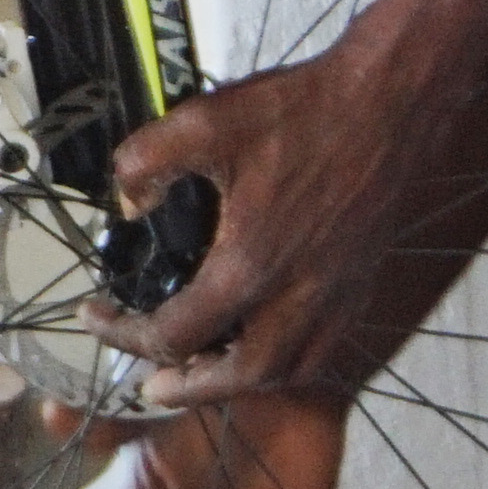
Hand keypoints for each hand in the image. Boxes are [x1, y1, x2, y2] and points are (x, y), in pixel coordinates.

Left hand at [84, 28, 487, 405]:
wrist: (391, 100)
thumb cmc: (303, 110)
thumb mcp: (202, 122)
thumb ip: (145, 163)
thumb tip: (127, 206)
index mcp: (250, 265)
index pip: (175, 334)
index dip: (122, 334)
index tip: (96, 316)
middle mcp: (298, 295)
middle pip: (239, 377)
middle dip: (187, 388)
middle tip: (151, 384)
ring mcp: (337, 295)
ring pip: (288, 371)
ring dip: (239, 382)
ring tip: (203, 371)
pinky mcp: (361, 284)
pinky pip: (325, 349)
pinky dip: (289, 363)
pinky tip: (266, 346)